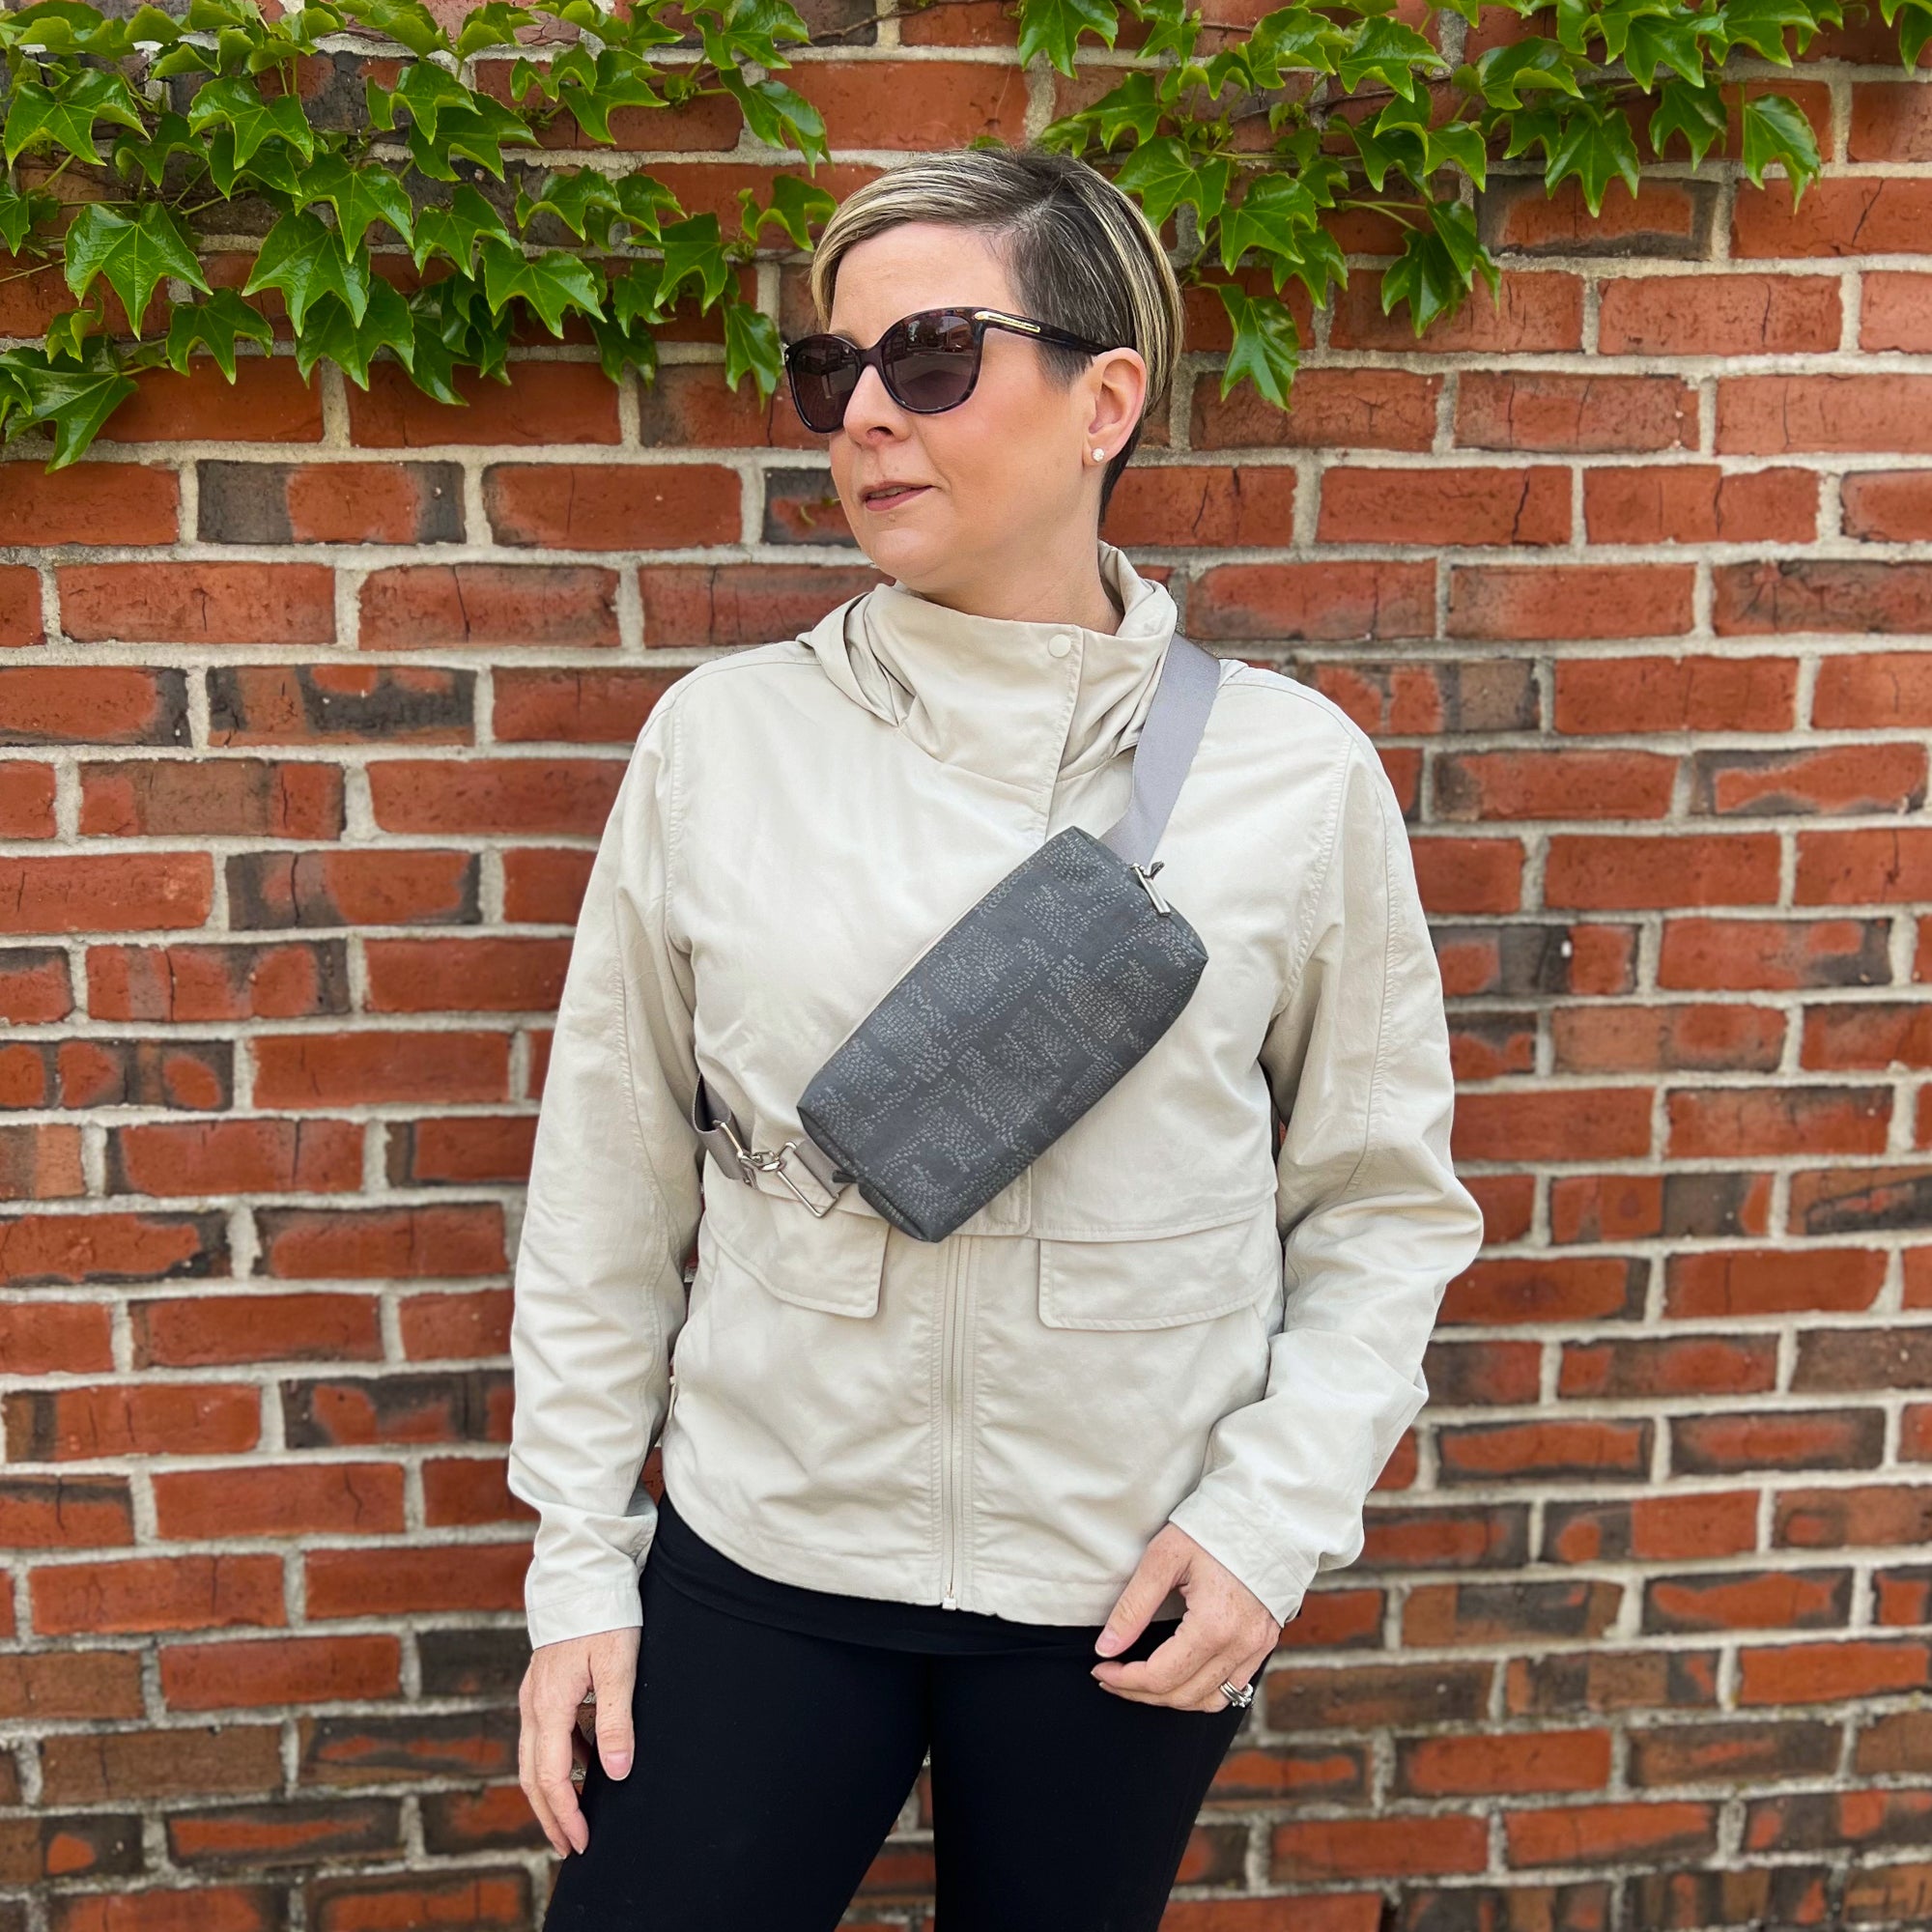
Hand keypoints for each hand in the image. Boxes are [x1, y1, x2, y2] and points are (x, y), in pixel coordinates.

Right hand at [519, 1625, 640, 1855]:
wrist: (584, 1571)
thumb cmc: (604, 1614)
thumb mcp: (618, 1666)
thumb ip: (615, 1720)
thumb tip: (615, 1773)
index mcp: (549, 1705)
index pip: (550, 1776)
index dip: (565, 1813)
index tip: (581, 1841)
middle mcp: (533, 1705)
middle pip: (532, 1775)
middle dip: (550, 1815)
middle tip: (569, 1847)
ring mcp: (534, 1695)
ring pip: (534, 1757)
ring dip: (550, 1791)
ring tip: (573, 1818)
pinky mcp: (543, 1685)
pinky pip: (544, 1736)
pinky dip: (558, 1761)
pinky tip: (582, 1768)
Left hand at [1090, 1523, 1281, 1712]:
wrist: (1262, 1514)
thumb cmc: (1212, 1529)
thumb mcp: (1163, 1558)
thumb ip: (1133, 1607)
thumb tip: (1106, 1647)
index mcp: (1214, 1625)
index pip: (1160, 1675)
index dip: (1124, 1679)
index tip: (1100, 1668)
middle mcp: (1240, 1645)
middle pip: (1182, 1695)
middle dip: (1139, 1692)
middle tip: (1111, 1676)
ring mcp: (1257, 1648)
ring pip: (1208, 1701)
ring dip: (1170, 1698)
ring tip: (1140, 1681)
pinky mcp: (1264, 1644)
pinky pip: (1232, 1689)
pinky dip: (1201, 1693)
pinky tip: (1179, 1677)